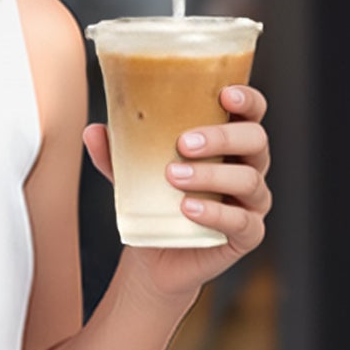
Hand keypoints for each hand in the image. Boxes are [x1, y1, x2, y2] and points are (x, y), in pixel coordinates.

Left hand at [83, 84, 271, 300]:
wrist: (155, 254)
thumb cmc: (154, 201)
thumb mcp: (132, 173)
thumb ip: (116, 153)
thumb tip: (93, 131)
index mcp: (229, 143)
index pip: (251, 114)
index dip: (247, 100)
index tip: (225, 94)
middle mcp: (248, 167)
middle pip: (255, 140)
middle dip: (222, 137)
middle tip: (183, 142)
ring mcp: (252, 202)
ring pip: (249, 180)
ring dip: (211, 175)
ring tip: (173, 176)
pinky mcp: (247, 235)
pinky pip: (243, 222)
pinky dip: (216, 214)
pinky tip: (188, 209)